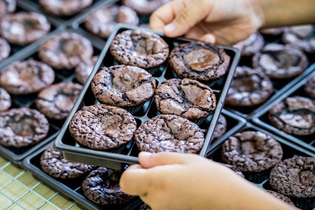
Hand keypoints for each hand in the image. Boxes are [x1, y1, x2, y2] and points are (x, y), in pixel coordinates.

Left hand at [120, 152, 296, 209]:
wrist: (234, 204)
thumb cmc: (214, 181)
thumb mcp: (187, 159)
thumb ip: (159, 158)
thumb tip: (142, 157)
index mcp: (158, 182)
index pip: (126, 180)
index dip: (132, 170)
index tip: (144, 165)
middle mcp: (157, 201)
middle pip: (138, 187)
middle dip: (149, 177)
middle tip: (169, 170)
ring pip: (150, 195)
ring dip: (159, 187)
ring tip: (181, 181)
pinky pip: (161, 203)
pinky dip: (168, 196)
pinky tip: (184, 191)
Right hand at [149, 0, 263, 44]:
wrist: (253, 8)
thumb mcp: (203, 3)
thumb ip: (185, 17)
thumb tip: (166, 32)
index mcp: (178, 9)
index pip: (158, 21)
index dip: (156, 30)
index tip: (163, 38)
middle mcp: (184, 24)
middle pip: (168, 38)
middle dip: (173, 44)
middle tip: (179, 47)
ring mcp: (195, 36)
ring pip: (182, 49)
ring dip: (190, 48)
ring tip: (204, 39)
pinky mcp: (206, 47)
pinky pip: (197, 54)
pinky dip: (202, 51)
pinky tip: (213, 40)